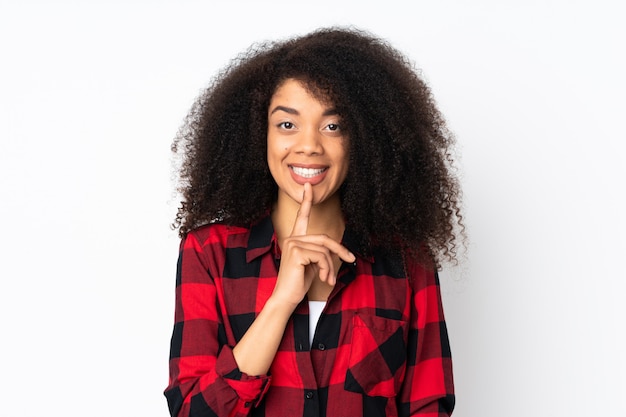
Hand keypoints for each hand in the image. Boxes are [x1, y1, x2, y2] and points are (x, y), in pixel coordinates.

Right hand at [271, 183, 355, 307]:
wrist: (287, 298)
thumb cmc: (300, 282)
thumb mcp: (314, 264)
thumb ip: (322, 252)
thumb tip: (338, 249)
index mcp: (296, 239)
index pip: (302, 217)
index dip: (306, 201)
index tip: (309, 186)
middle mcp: (292, 238)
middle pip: (324, 238)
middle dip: (340, 250)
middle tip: (351, 260)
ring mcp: (293, 243)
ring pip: (324, 250)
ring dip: (331, 267)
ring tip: (328, 279)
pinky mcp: (296, 252)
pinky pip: (321, 256)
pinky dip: (326, 269)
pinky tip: (323, 278)